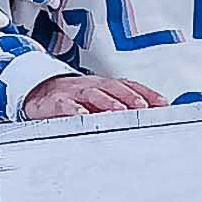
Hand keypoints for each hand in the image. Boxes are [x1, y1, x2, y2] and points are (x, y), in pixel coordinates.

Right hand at [22, 71, 164, 117]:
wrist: (39, 93)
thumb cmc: (74, 99)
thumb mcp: (98, 100)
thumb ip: (120, 107)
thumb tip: (149, 116)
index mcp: (104, 85)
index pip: (129, 85)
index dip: (146, 93)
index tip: (163, 104)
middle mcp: (91, 86)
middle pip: (114, 87)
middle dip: (130, 97)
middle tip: (144, 107)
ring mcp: (73, 93)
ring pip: (93, 94)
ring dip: (107, 102)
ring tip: (119, 111)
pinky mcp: (55, 102)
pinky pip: (65, 105)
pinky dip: (74, 110)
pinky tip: (82, 116)